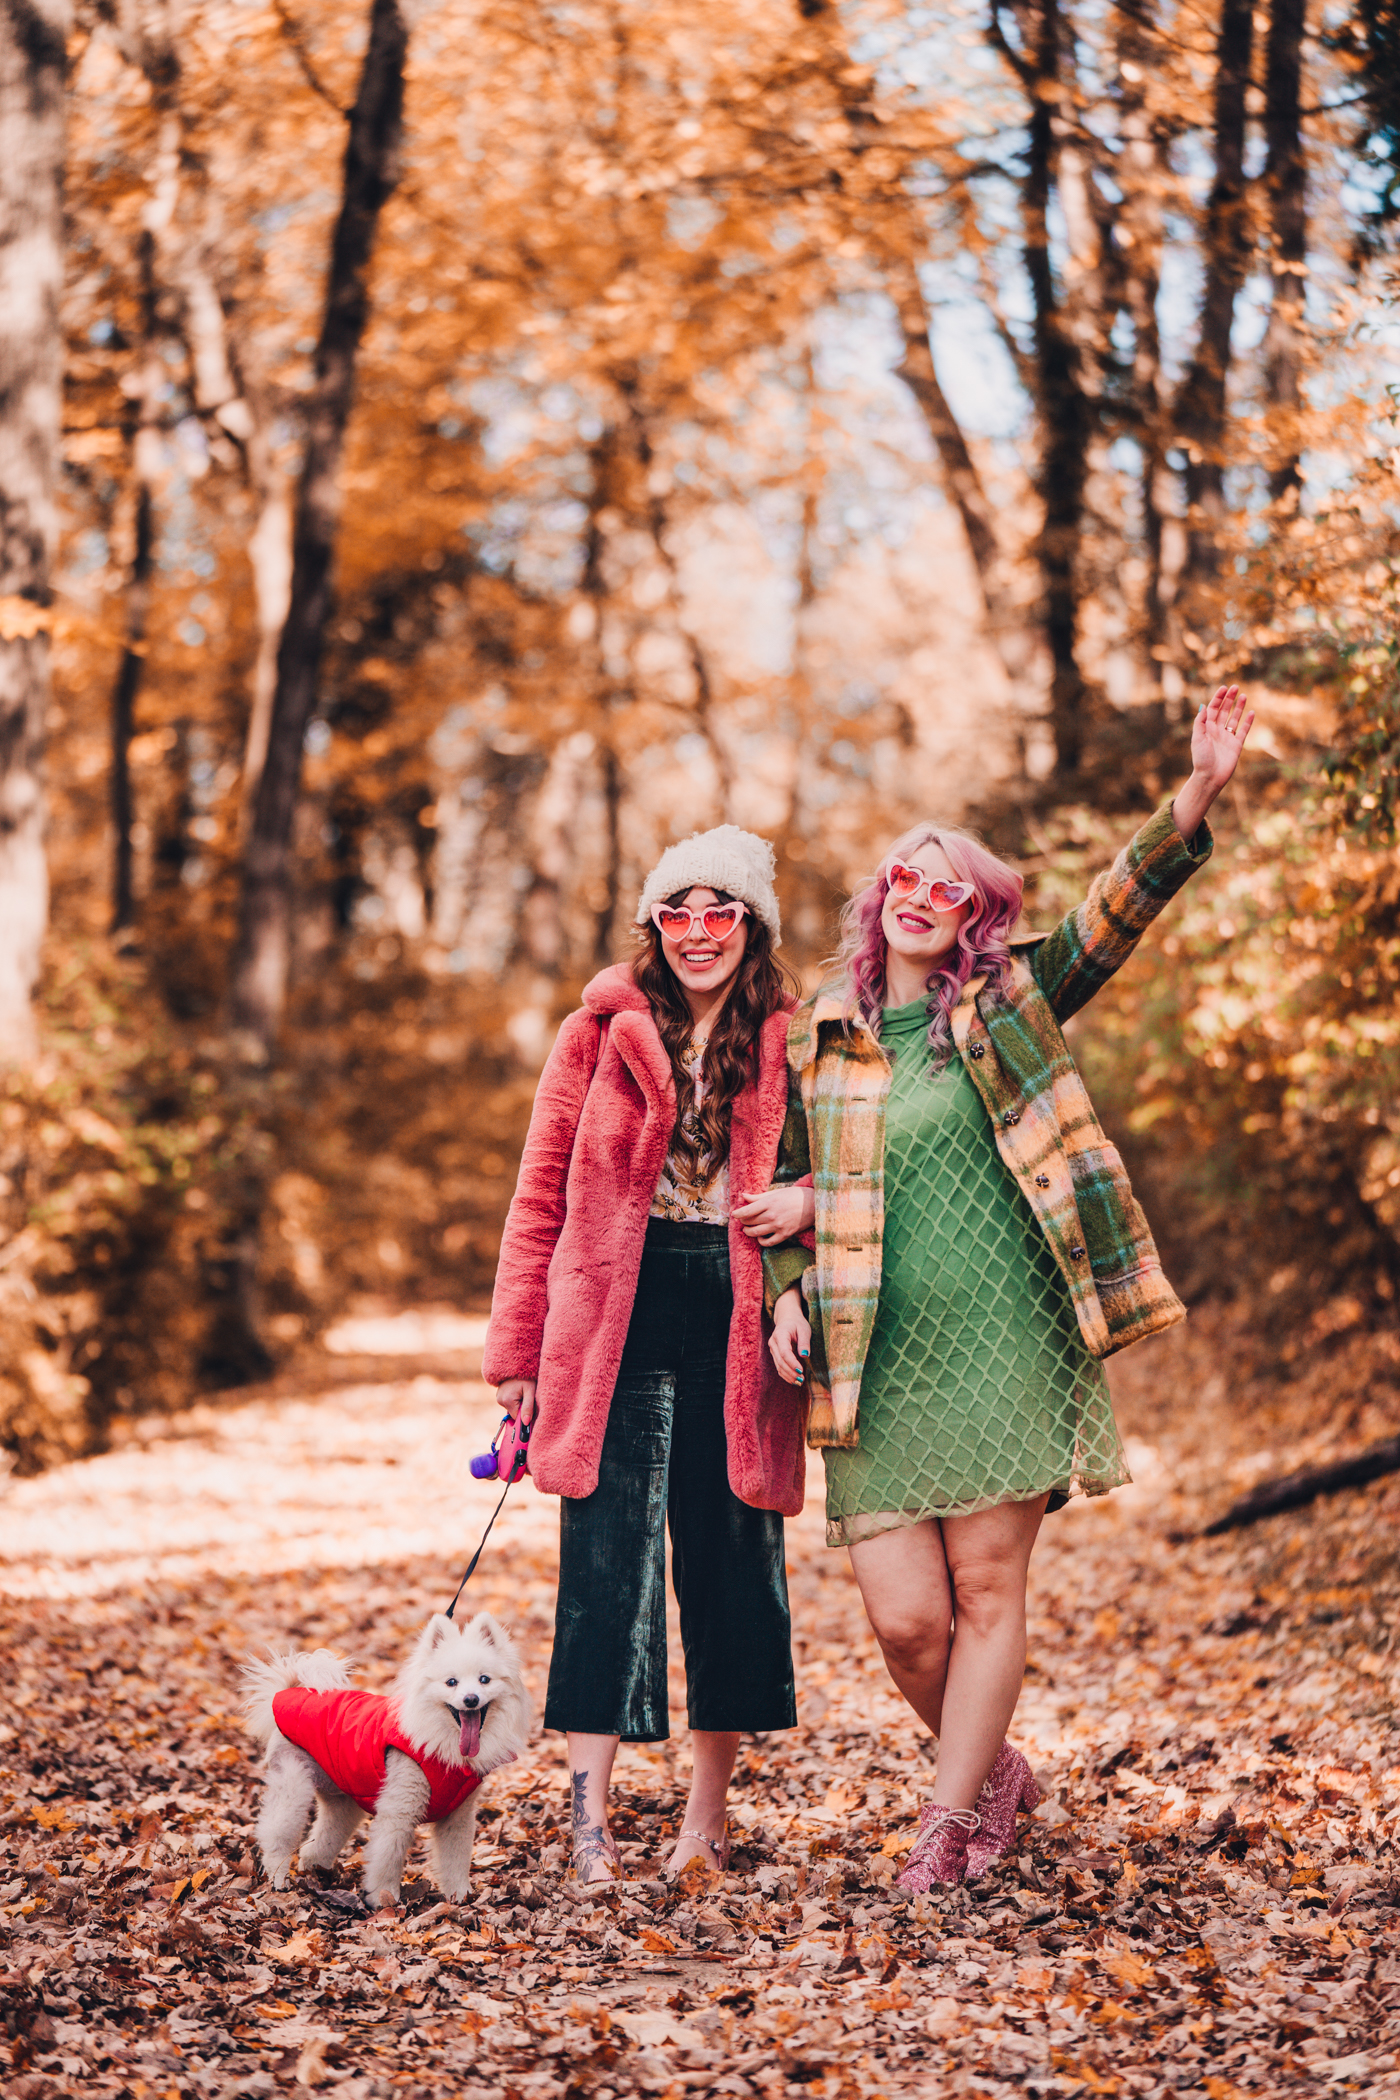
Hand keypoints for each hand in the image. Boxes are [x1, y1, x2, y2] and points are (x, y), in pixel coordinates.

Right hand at [496, 1378, 536, 1424]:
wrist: (518, 1363)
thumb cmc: (527, 1377)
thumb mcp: (531, 1391)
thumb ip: (528, 1407)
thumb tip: (526, 1423)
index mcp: (507, 1401)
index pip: (517, 1418)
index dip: (525, 1415)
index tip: (531, 1408)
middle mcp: (500, 1400)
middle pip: (514, 1413)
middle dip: (522, 1408)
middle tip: (528, 1396)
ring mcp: (498, 1397)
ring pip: (512, 1408)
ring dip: (519, 1403)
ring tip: (523, 1392)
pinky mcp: (499, 1395)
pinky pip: (509, 1403)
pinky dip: (515, 1400)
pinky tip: (518, 1391)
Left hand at [733, 1185, 814, 1244]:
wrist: (815, 1204)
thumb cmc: (795, 1195)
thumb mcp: (776, 1192)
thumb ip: (759, 1197)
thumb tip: (743, 1196)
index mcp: (769, 1202)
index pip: (746, 1211)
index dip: (737, 1214)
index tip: (734, 1214)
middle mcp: (772, 1215)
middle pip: (749, 1222)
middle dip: (743, 1221)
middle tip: (743, 1220)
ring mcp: (778, 1226)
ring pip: (755, 1233)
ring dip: (748, 1231)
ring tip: (748, 1229)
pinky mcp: (785, 1235)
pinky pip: (768, 1242)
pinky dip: (761, 1241)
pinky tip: (760, 1236)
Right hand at [768, 1284, 810, 1385]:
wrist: (787, 1318)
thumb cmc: (797, 1323)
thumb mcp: (804, 1329)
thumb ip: (804, 1342)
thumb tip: (805, 1356)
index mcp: (780, 1334)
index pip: (784, 1352)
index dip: (792, 1363)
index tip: (801, 1371)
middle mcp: (773, 1343)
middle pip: (780, 1361)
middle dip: (791, 1372)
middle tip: (802, 1379)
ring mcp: (772, 1349)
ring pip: (778, 1366)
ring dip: (788, 1375)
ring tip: (800, 1382)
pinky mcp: (775, 1354)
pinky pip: (778, 1367)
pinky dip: (785, 1375)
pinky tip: (794, 1380)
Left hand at [1172, 684, 1254, 836]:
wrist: (1210, 777)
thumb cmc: (1201, 759)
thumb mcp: (1197, 739)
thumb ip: (1201, 723)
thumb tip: (1204, 706)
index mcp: (1207, 729)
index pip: (1213, 709)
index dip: (1218, 698)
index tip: (1224, 688)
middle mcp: (1217, 731)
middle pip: (1224, 711)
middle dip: (1229, 699)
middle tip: (1235, 687)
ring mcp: (1227, 738)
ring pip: (1234, 718)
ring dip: (1238, 707)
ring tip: (1244, 695)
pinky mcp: (1236, 745)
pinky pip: (1243, 731)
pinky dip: (1248, 722)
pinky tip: (1252, 712)